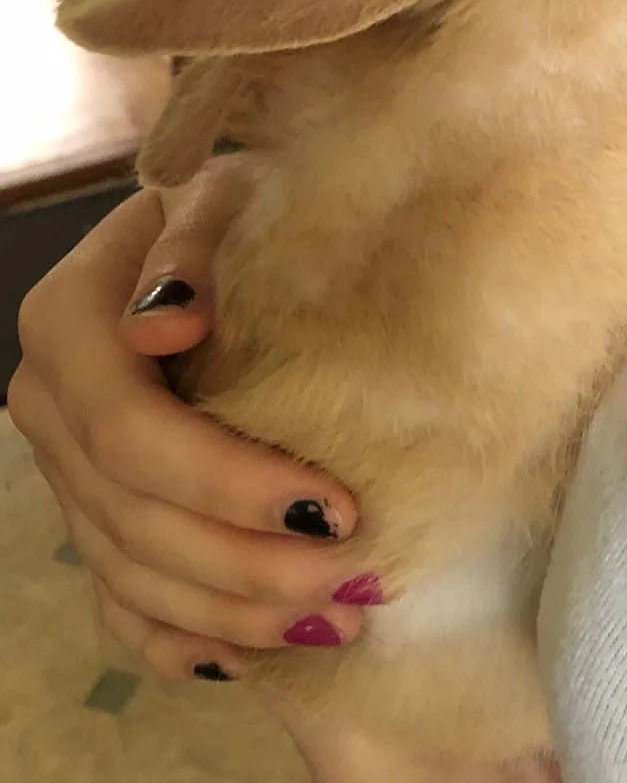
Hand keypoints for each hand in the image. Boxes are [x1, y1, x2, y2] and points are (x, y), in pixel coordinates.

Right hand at [8, 155, 367, 683]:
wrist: (206, 235)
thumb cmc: (236, 206)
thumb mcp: (223, 194)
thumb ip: (192, 244)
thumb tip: (168, 320)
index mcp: (68, 322)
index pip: (130, 431)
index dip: (227, 482)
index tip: (335, 505)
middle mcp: (49, 403)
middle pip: (132, 517)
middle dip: (246, 565)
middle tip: (354, 583)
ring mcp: (63, 468)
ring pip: (128, 572)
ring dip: (230, 612)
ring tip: (333, 621)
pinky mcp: (90, 508)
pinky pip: (117, 598)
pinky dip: (179, 637)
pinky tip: (244, 655)